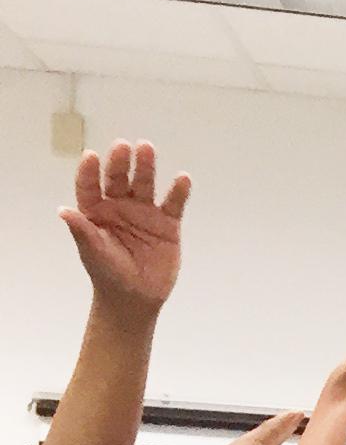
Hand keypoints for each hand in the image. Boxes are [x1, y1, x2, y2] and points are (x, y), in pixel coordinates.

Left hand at [62, 140, 189, 311]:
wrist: (136, 298)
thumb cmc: (108, 275)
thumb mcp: (93, 253)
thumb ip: (82, 230)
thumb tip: (64, 211)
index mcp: (96, 211)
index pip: (90, 186)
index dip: (90, 171)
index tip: (91, 156)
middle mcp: (119, 207)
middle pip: (119, 179)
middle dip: (120, 162)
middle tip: (123, 145)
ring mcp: (144, 213)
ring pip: (145, 185)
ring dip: (146, 167)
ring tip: (147, 148)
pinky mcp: (167, 225)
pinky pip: (174, 204)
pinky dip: (179, 191)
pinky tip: (182, 179)